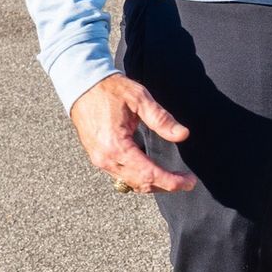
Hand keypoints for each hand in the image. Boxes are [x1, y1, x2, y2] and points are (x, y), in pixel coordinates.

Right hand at [67, 73, 196, 194]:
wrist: (83, 85)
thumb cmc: (110, 90)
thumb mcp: (140, 99)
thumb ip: (161, 119)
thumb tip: (182, 134)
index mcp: (116, 146)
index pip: (148, 174)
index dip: (171, 181)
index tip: (188, 182)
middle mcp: (105, 158)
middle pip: (140, 184)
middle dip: (166, 185)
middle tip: (187, 182)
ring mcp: (99, 160)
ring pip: (130, 183)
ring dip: (153, 184)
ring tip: (174, 178)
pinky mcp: (98, 157)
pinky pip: (121, 175)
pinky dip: (139, 177)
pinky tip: (153, 170)